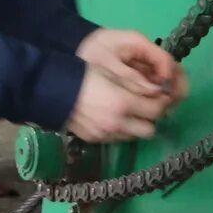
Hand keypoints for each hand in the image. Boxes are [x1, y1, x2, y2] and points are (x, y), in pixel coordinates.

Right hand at [63, 27, 186, 143]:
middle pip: (150, 129)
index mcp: (122, 102)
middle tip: (145, 105)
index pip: (156, 109)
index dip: (162, 102)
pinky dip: (119, 130)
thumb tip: (155, 92)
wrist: (51, 89)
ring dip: (135, 126)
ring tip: (128, 112)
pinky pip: (117, 139)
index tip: (160, 95)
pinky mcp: (95, 140)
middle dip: (150, 118)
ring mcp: (105, 134)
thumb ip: (135, 84)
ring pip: (134, 136)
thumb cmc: (83, 73)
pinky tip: (111, 118)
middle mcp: (117, 123)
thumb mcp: (111, 72)